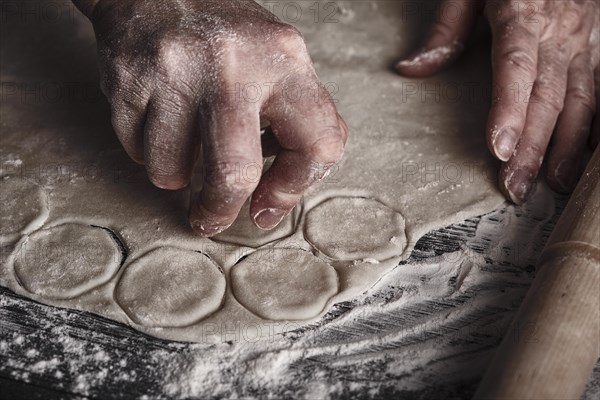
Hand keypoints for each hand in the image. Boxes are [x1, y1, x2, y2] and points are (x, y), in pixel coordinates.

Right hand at [73, 0, 347, 235]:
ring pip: (172, 172)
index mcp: (285, 59)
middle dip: (220, 210)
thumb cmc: (225, 39)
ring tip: (183, 137)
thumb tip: (275, 198)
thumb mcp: (278, 62)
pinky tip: (159, 117)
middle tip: (211, 218)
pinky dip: (148, 150)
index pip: (317, 144)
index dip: (294, 188)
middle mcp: (234, 64)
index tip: (268, 206)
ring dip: (177, 173)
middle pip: (234, 174)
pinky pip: (137, 152)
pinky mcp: (131, 79)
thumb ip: (295, 122)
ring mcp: (177, 71)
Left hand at [395, 0, 598, 202]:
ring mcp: (586, 41)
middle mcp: (560, 32)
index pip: (515, 68)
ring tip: (554, 183)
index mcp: (523, 14)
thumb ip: (446, 29)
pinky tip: (587, 157)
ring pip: (580, 99)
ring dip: (567, 145)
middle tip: (516, 185)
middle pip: (547, 96)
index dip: (508, 110)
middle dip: (533, 145)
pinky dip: (596, 126)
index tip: (499, 148)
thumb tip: (410, 69)